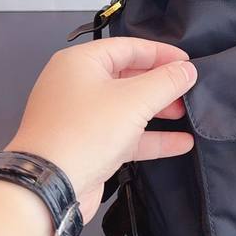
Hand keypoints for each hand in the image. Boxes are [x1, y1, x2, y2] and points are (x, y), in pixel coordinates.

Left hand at [6, 37, 196, 222]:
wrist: (49, 188)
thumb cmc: (84, 133)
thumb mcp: (134, 100)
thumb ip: (166, 81)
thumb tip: (187, 70)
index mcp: (80, 63)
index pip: (128, 47)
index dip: (161, 53)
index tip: (187, 62)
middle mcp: (77, 86)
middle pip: (128, 76)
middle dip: (160, 84)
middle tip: (187, 88)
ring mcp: (82, 118)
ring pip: (127, 107)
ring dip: (158, 111)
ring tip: (185, 114)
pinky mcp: (88, 145)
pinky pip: (125, 134)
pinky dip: (150, 137)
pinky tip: (180, 142)